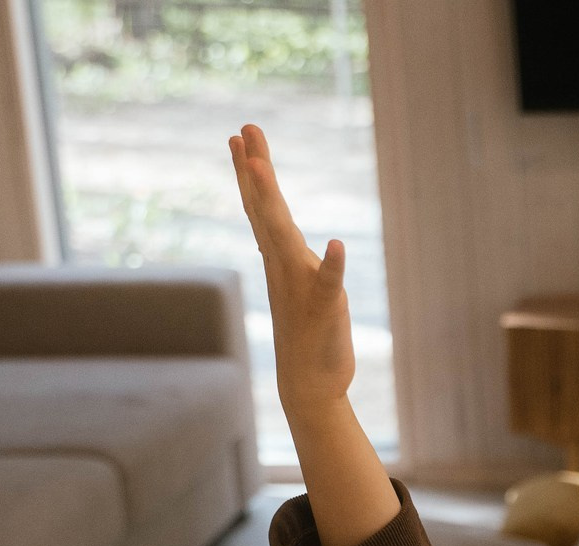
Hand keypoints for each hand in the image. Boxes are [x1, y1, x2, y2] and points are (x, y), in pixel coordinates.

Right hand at [230, 124, 353, 417]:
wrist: (309, 384)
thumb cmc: (309, 335)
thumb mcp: (306, 287)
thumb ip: (297, 259)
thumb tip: (289, 236)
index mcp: (282, 258)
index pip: (263, 208)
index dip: (252, 172)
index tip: (240, 136)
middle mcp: (285, 266)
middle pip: (266, 210)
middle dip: (255, 169)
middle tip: (244, 128)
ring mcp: (300, 286)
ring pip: (284, 237)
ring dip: (272, 202)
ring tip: (260, 166)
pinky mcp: (324, 310)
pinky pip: (328, 285)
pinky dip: (333, 266)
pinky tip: (338, 245)